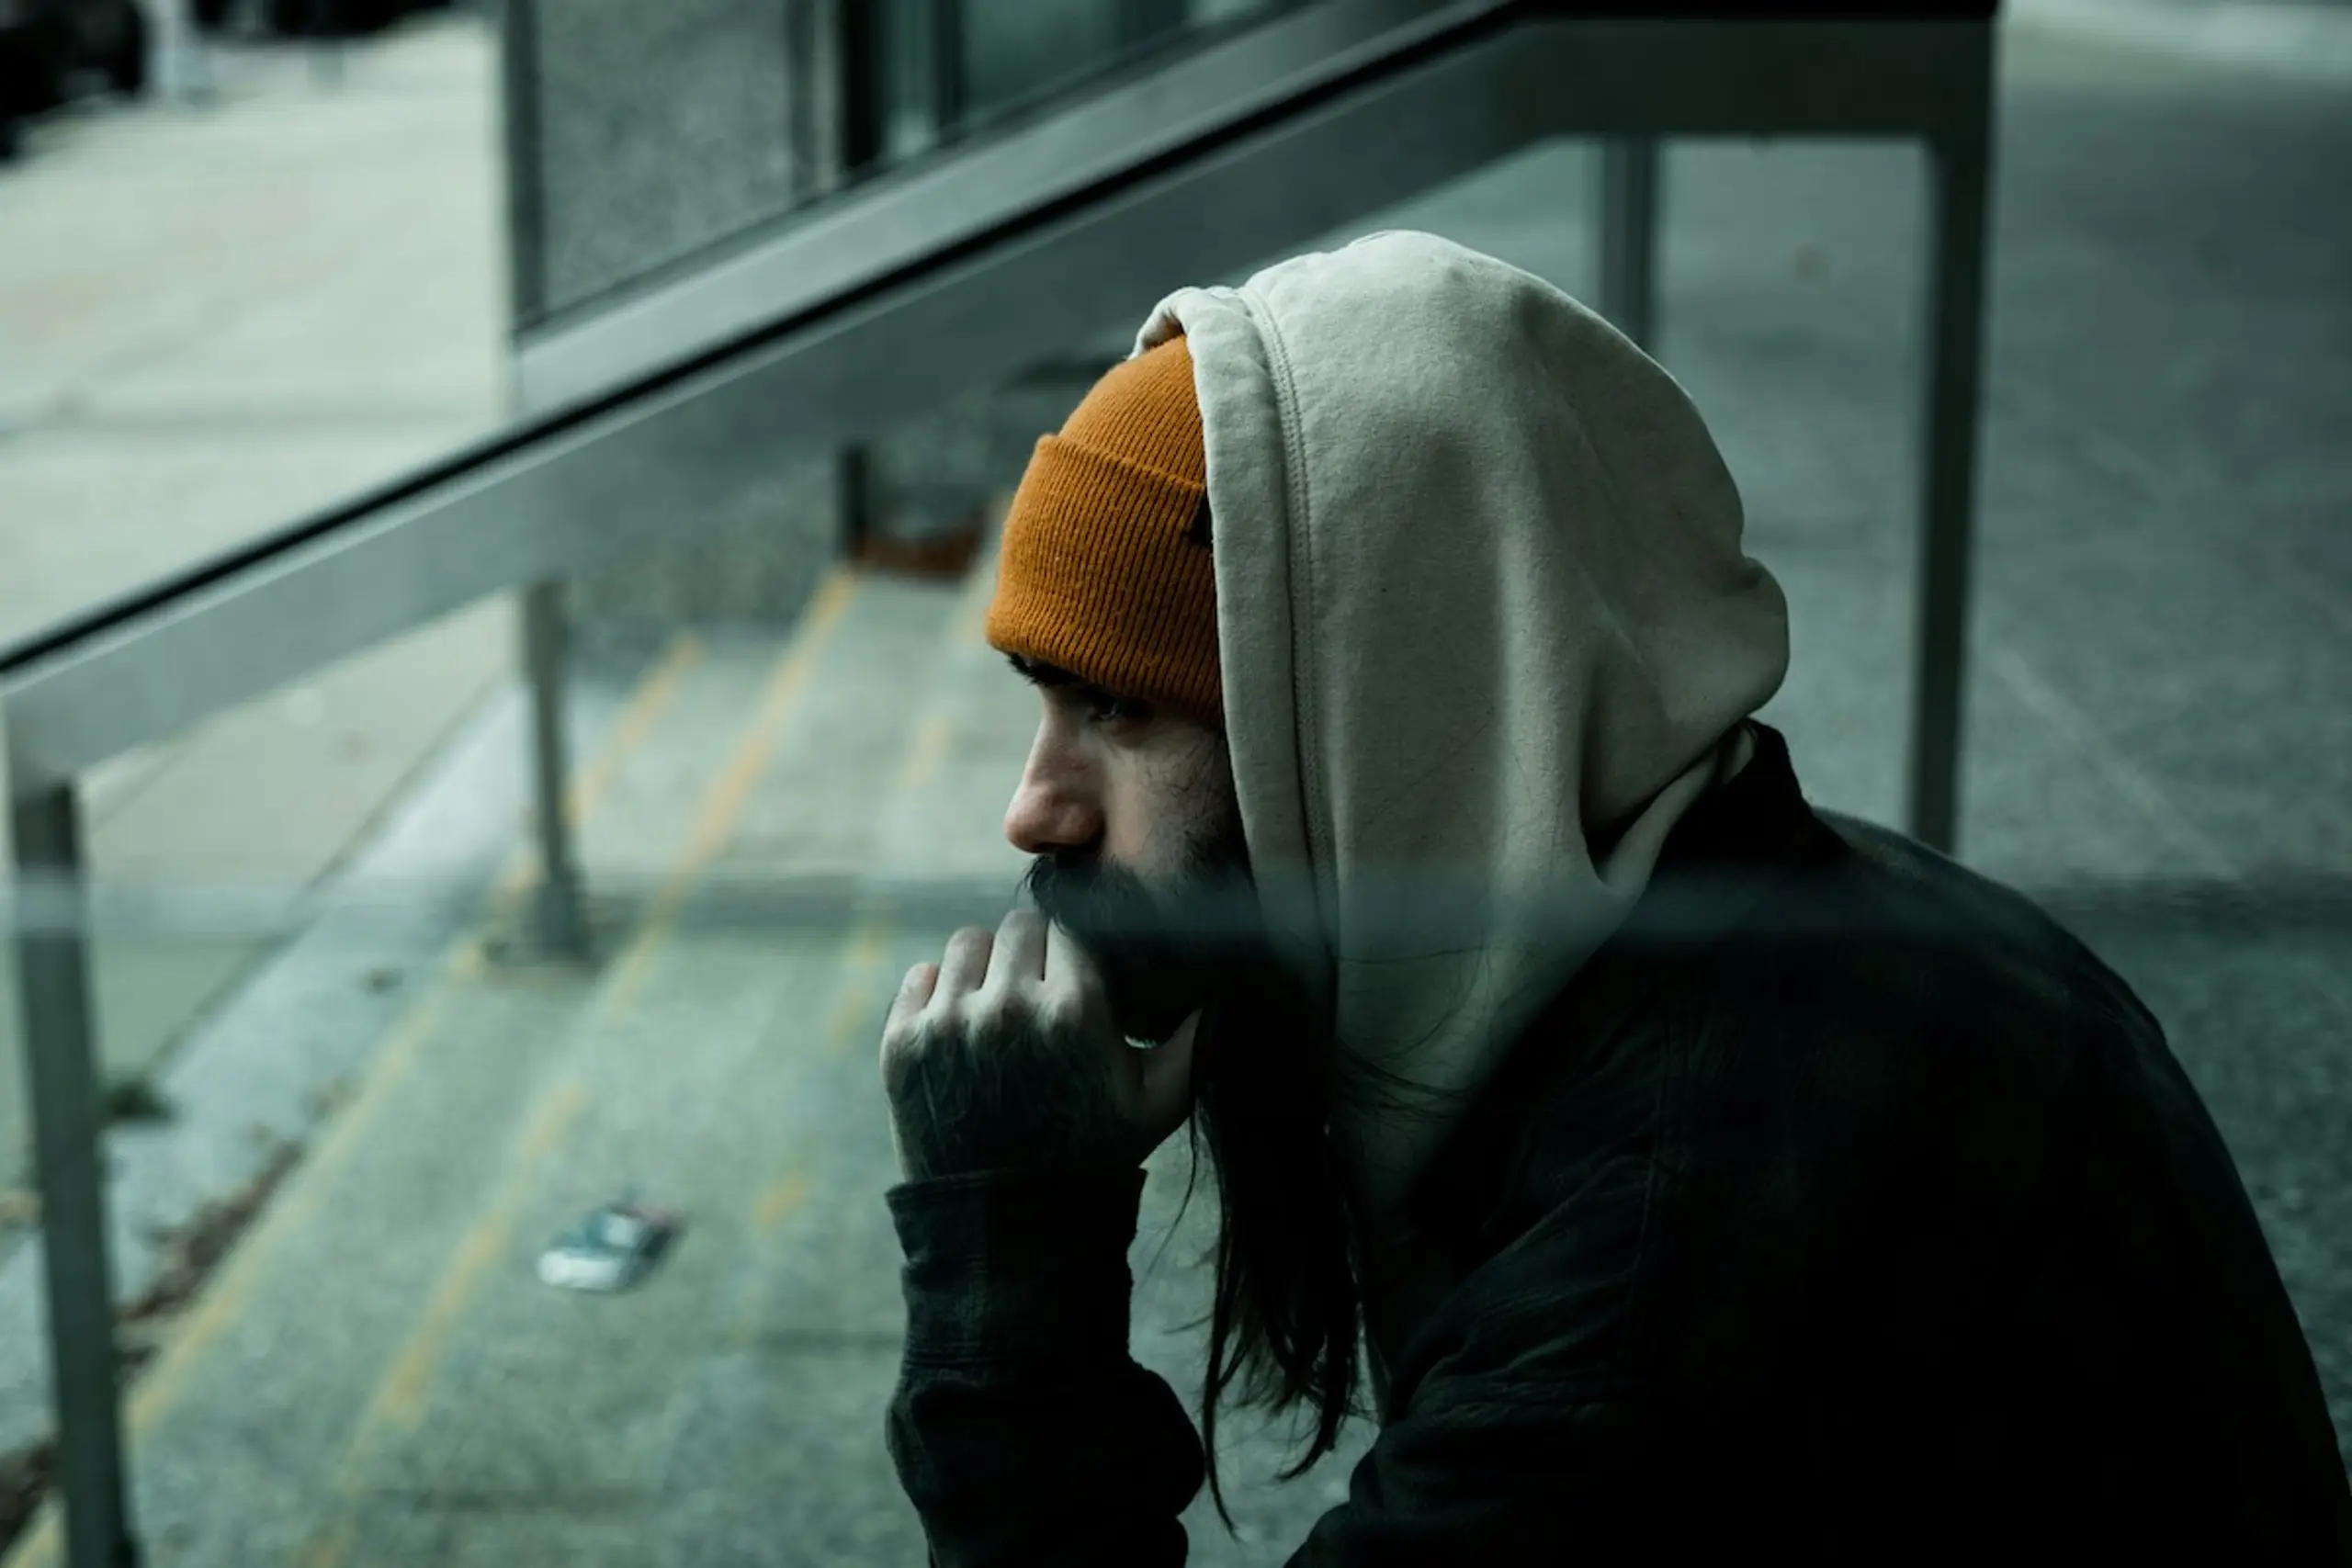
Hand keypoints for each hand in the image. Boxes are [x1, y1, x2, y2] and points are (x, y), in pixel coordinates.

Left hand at [879, 910, 1200, 1183]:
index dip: (1077, 953)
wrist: (1007, 1226)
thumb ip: (1194, 1040)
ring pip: (968, 944)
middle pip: (1019, 927)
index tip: (1078, 980)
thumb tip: (1221, 988)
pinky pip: (920, 976)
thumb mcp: (1158, 1105)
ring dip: (986, 968)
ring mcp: (948, 1023)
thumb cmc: (1091, 1158)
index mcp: (1074, 1011)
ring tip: (1001, 1008)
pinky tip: (961, 1029)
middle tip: (1041, 995)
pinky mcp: (902, 1044)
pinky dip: (938, 994)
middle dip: (1034, 955)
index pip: (1071, 928)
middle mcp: (1008, 1006)